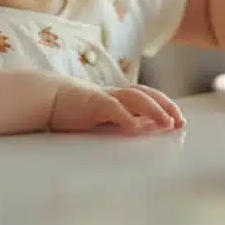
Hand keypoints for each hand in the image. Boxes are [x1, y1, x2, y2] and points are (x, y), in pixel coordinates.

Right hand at [49, 80, 184, 134]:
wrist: (45, 97)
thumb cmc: (70, 109)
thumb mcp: (98, 117)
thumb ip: (117, 121)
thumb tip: (139, 130)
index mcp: (117, 97)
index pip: (147, 97)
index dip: (165, 106)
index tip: (179, 121)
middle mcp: (115, 94)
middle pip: (147, 94)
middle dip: (167, 106)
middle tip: (180, 121)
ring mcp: (105, 96)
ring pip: (136, 98)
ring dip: (154, 110)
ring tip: (167, 123)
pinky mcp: (93, 102)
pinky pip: (113, 108)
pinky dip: (126, 117)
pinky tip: (135, 128)